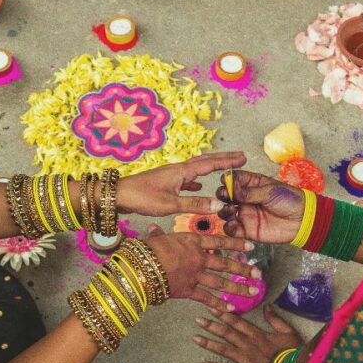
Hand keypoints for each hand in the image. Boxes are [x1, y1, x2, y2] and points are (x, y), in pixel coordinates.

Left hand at [117, 152, 246, 216]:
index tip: (243, 157)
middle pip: (204, 161)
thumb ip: (196, 204)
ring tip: (223, 168)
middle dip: (223, 159)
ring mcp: (170, 175)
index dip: (227, 161)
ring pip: (195, 169)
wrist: (118, 195)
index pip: (210, 164)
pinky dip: (196, 180)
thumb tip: (220, 205)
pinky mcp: (164, 182)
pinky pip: (186, 178)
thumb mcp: (171, 204)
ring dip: (210, 168)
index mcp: (181, 171)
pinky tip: (197, 186)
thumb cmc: (142, 198)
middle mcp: (177, 170)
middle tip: (239, 156)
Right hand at [142, 224, 259, 310]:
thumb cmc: (146, 250)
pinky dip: (218, 304)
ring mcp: (195, 275)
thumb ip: (159, 235)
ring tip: (252, 292)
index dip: (236, 243)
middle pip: (225, 263)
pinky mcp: (188, 291)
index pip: (219, 241)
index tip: (251, 245)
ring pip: (221, 282)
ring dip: (238, 287)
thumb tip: (153, 228)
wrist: (141, 268)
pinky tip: (230, 308)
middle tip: (258, 273)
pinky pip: (206, 298)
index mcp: (192, 242)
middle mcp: (198, 258)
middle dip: (243, 268)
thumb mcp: (156, 239)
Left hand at [193, 305, 304, 362]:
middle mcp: (248, 344)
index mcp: (257, 334)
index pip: (237, 322)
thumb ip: (275, 319)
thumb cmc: (293, 352)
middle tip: (198, 319)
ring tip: (195, 338)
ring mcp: (245, 359)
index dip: (224, 314)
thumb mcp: (288, 331)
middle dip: (211, 325)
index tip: (212, 308)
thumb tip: (267, 306)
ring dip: (209, 343)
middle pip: (227, 333)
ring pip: (224, 349)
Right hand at [216, 170, 305, 243]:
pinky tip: (234, 224)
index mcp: (251, 184)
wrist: (302, 220)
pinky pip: (232, 229)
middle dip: (222, 195)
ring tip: (231, 210)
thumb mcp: (270, 192)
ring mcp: (245, 214)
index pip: (233, 179)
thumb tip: (232, 190)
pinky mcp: (247, 229)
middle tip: (227, 196)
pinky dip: (229, 227)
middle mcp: (245, 198)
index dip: (227, 180)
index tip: (226, 181)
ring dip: (224, 211)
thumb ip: (250, 192)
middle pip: (225, 195)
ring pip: (225, 212)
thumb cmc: (289, 200)